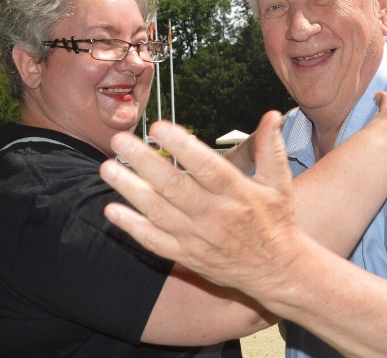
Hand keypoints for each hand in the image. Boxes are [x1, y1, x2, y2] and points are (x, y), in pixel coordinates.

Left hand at [100, 111, 300, 294]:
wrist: (275, 271)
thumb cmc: (275, 220)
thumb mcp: (279, 182)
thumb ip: (270, 147)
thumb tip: (272, 115)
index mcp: (236, 193)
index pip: (206, 167)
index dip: (182, 147)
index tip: (159, 127)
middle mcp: (214, 215)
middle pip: (174, 187)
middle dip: (144, 162)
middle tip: (120, 141)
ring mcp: (197, 237)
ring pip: (158, 212)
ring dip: (130, 190)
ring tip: (107, 169)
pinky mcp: (186, 255)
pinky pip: (154, 241)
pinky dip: (132, 227)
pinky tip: (112, 210)